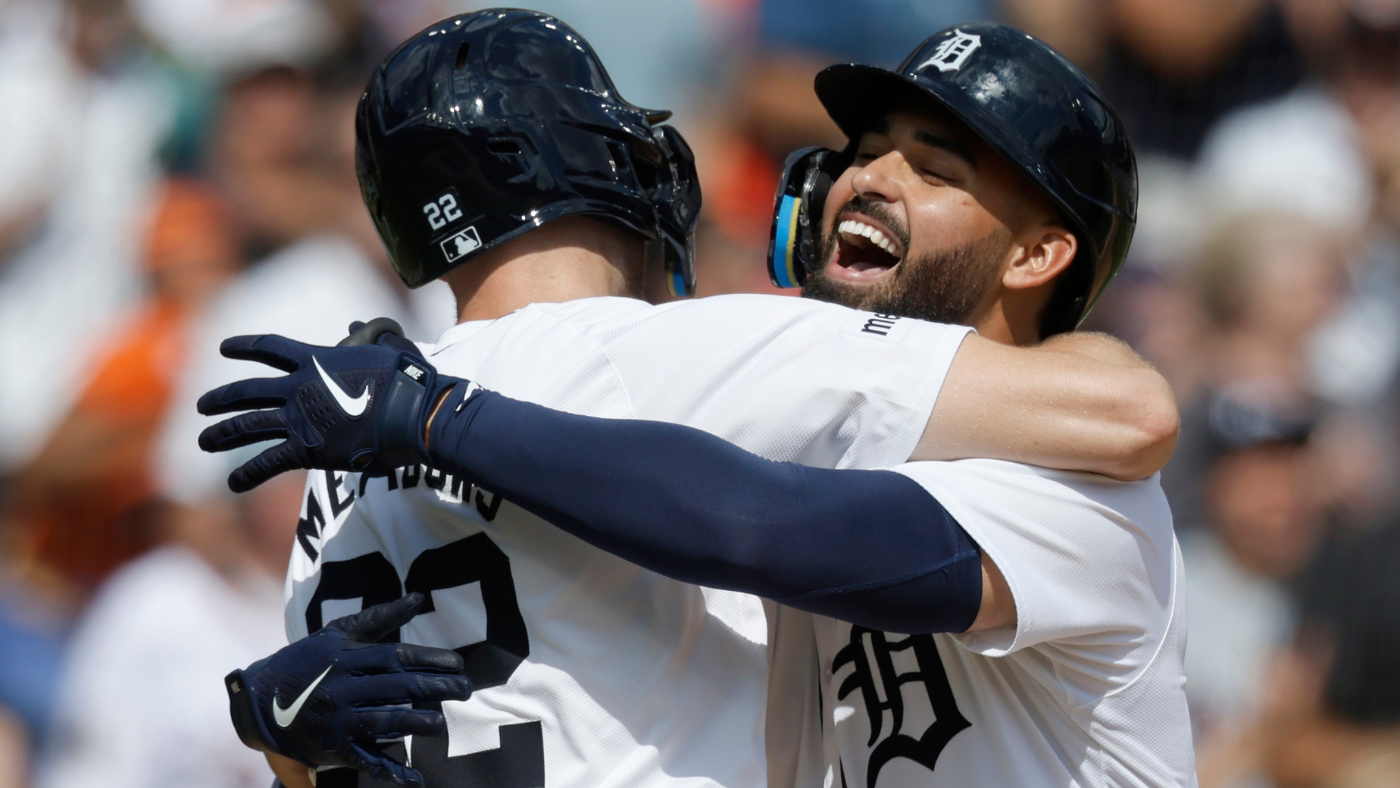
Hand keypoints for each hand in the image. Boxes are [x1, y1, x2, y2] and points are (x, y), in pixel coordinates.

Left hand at [197, 320, 464, 491]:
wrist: (410, 413)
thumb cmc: (407, 381)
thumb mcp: (387, 348)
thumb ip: (368, 338)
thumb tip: (357, 327)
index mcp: (316, 359)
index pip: (270, 348)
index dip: (244, 346)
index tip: (223, 348)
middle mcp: (298, 387)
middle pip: (248, 392)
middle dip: (222, 399)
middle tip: (203, 405)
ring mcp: (299, 418)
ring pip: (248, 426)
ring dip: (222, 434)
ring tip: (204, 441)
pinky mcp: (307, 449)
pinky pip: (268, 462)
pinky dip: (248, 474)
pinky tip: (233, 483)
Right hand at [226, 594, 471, 785]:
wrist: (259, 700)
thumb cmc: (307, 661)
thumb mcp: (337, 634)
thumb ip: (380, 617)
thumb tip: (418, 597)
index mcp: (347, 657)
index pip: (398, 656)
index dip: (431, 660)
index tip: (458, 664)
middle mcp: (343, 687)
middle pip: (398, 686)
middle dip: (437, 688)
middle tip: (465, 690)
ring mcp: (337, 719)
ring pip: (385, 721)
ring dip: (418, 723)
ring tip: (441, 723)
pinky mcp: (332, 747)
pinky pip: (365, 760)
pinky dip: (391, 771)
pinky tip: (415, 778)